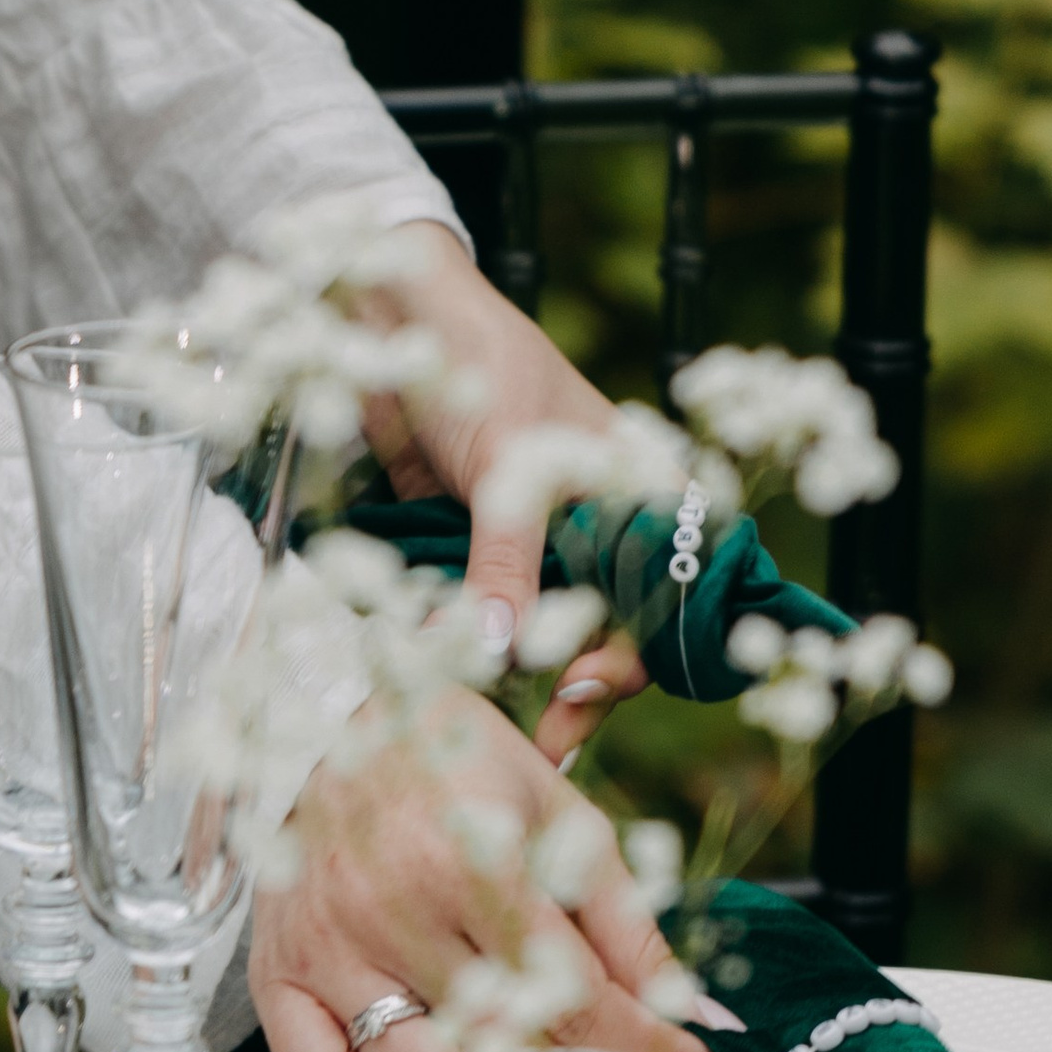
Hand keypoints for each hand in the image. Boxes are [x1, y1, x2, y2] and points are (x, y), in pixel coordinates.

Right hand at [248, 693, 709, 1051]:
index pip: (579, 1000)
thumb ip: (627, 923)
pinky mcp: (278, 970)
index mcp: (473, 858)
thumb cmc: (447, 757)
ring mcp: (330, 945)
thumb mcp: (558, 814)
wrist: (329, 716)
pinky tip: (406, 1048)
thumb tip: (692, 1016)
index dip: (647, 1051)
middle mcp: (394, 908)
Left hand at [376, 225, 648, 752]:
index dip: (635, 652)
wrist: (388, 311)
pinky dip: (462, 639)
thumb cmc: (476, 359)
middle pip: (603, 626)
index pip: (663, 596)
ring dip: (514, 673)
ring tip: (490, 720)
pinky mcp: (467, 541)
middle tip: (543, 739)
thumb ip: (509, 557)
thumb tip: (505, 651)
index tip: (583, 688)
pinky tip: (441, 671)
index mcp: (636, 492)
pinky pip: (474, 606)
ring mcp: (528, 535)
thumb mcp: (508, 461)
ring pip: (537, 627)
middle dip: (576, 686)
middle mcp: (591, 522)